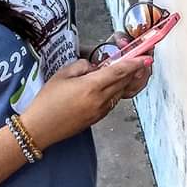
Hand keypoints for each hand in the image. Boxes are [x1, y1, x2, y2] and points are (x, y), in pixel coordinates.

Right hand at [19, 58, 148, 149]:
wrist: (40, 129)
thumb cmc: (47, 100)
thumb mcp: (62, 75)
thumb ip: (82, 66)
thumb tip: (94, 67)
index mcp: (92, 87)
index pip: (119, 72)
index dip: (135, 64)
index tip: (146, 58)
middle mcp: (100, 100)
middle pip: (123, 82)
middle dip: (134, 71)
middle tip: (140, 61)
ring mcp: (100, 111)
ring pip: (120, 93)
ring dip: (125, 82)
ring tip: (125, 72)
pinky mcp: (97, 119)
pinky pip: (112, 102)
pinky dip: (115, 92)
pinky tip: (109, 86)